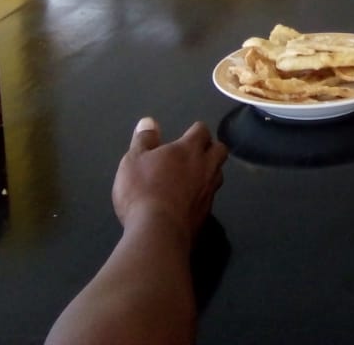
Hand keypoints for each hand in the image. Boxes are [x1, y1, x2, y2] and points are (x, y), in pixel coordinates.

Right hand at [112, 118, 226, 246]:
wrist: (158, 232)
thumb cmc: (142, 190)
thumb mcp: (134, 160)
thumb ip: (144, 140)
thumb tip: (149, 121)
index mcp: (188, 150)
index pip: (201, 131)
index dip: (196, 130)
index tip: (189, 133)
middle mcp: (205, 167)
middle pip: (220, 150)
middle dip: (212, 148)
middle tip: (197, 152)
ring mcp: (209, 191)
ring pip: (218, 173)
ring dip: (210, 171)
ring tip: (196, 175)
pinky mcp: (206, 214)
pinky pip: (210, 197)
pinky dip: (203, 194)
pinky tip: (191, 200)